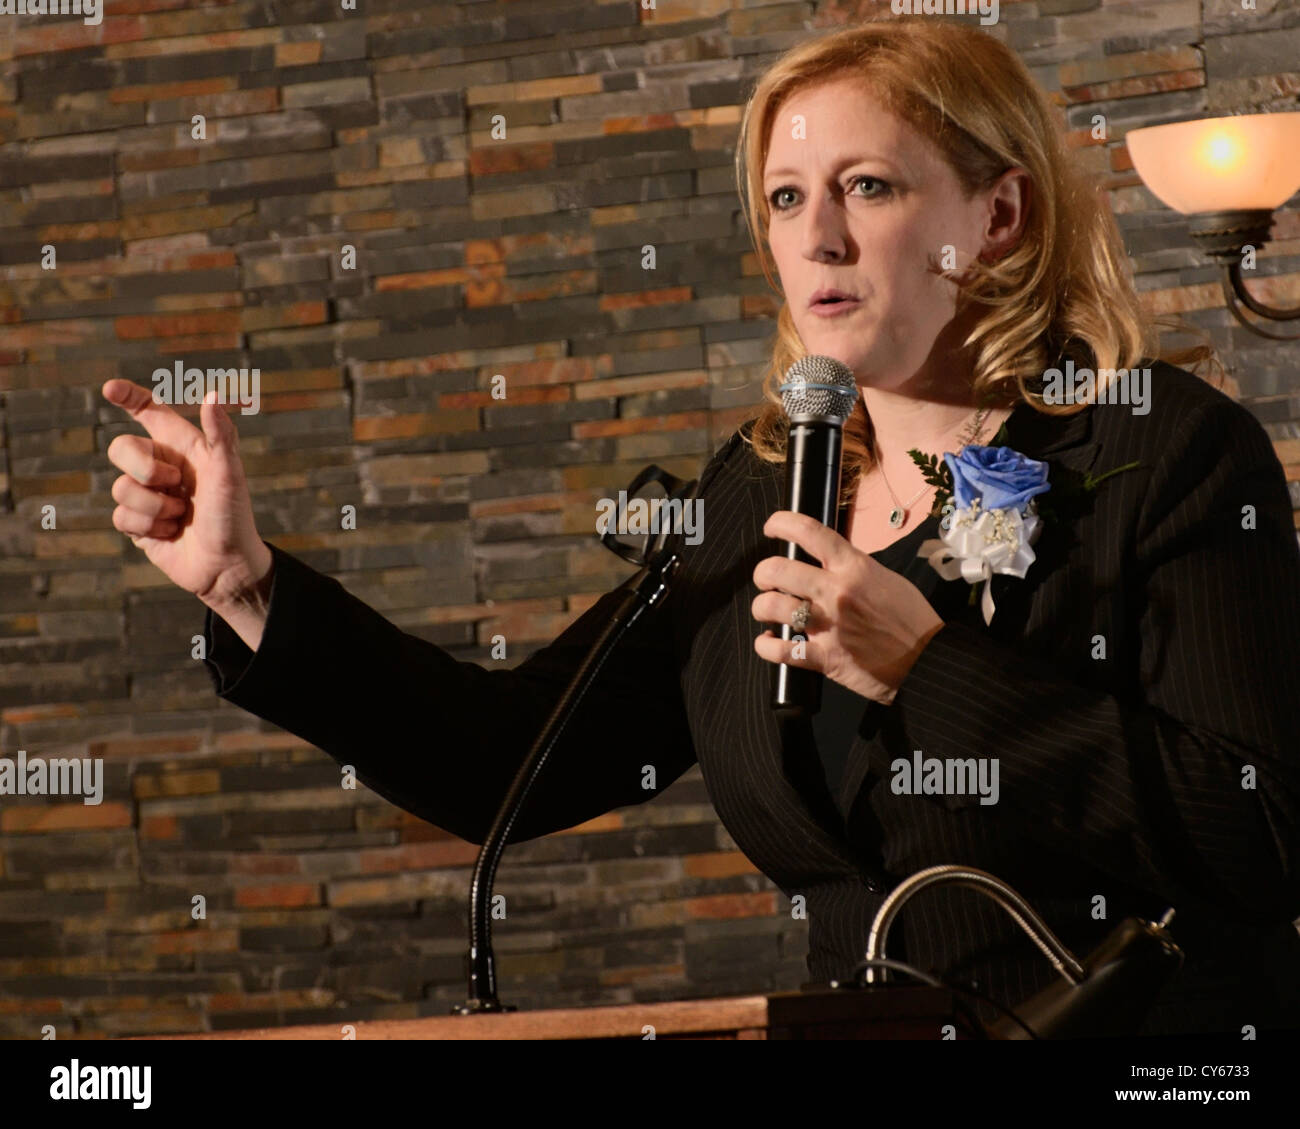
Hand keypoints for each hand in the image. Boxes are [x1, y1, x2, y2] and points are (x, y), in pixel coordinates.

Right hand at [101, 379, 269, 606]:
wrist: (227, 565)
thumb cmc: (233, 517)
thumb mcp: (230, 474)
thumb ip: (220, 435)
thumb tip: (213, 394)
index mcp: (183, 447)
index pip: (150, 412)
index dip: (129, 396)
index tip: (110, 389)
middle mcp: (162, 467)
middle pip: (121, 448)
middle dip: (144, 467)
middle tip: (175, 485)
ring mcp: (148, 495)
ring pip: (120, 487)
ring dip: (154, 506)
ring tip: (181, 516)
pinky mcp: (138, 523)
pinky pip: (120, 516)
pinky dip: (148, 527)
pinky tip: (171, 534)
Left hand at [752, 510, 944, 704]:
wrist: (929, 661)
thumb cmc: (912, 620)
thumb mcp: (886, 579)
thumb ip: (854, 569)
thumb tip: (827, 562)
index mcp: (854, 567)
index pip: (809, 532)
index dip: (782, 523)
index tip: (771, 527)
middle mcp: (837, 592)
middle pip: (777, 569)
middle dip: (762, 573)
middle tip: (766, 580)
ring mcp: (829, 625)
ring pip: (772, 606)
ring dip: (761, 607)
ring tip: (766, 611)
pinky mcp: (826, 657)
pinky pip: (781, 650)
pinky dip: (767, 646)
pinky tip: (769, 642)